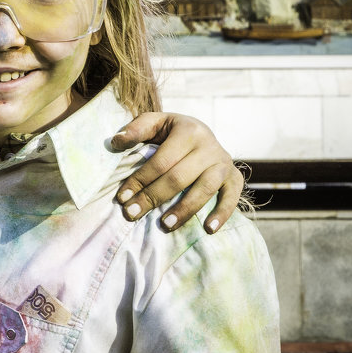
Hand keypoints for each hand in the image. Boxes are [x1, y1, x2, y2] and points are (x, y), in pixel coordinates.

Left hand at [110, 112, 243, 234]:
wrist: (202, 133)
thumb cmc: (171, 132)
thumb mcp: (155, 123)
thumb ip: (137, 129)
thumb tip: (116, 141)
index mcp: (188, 131)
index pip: (161, 161)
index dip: (140, 180)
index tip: (122, 198)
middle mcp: (209, 146)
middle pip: (179, 178)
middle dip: (153, 197)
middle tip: (132, 214)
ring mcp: (224, 163)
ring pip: (205, 189)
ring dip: (184, 209)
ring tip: (165, 225)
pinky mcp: (235, 178)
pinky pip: (232, 197)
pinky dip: (222, 214)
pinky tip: (208, 229)